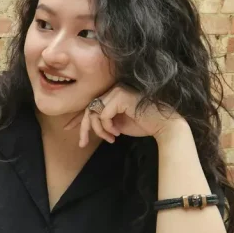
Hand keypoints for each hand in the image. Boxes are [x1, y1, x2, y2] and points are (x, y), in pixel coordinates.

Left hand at [65, 85, 182, 147]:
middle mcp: (114, 90)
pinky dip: (106, 127)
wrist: (165, 126)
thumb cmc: (144, 125)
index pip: (91, 104)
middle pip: (89, 107)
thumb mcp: (118, 124)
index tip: (68, 128)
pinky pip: (103, 114)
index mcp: (113, 95)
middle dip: (83, 127)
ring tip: (110, 138)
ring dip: (99, 129)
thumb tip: (88, 125)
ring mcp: (118, 91)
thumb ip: (104, 121)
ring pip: (93, 111)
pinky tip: (116, 133)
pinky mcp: (121, 96)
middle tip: (81, 143)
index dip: (79, 117)